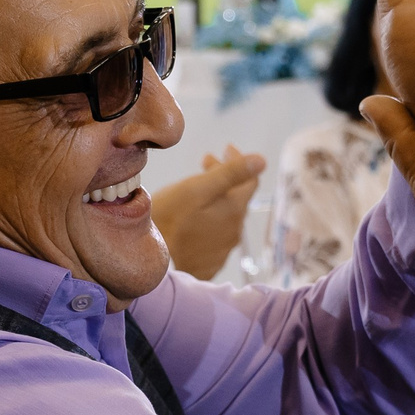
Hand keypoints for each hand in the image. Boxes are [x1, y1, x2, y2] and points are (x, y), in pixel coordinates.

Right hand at [148, 145, 264, 280]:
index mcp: (235, 209)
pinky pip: (216, 234)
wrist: (153, 266)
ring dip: (218, 199)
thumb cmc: (169, 221)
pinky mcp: (210, 262)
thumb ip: (229, 174)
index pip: (250, 179)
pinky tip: (196, 218)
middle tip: (205, 161)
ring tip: (199, 189)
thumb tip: (261, 160)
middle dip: (225, 176)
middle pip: (238, 197)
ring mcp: (223, 248)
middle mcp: (235, 229)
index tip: (226, 148)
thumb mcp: (196, 190)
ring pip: (227, 216)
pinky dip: (210, 219)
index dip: (240, 160)